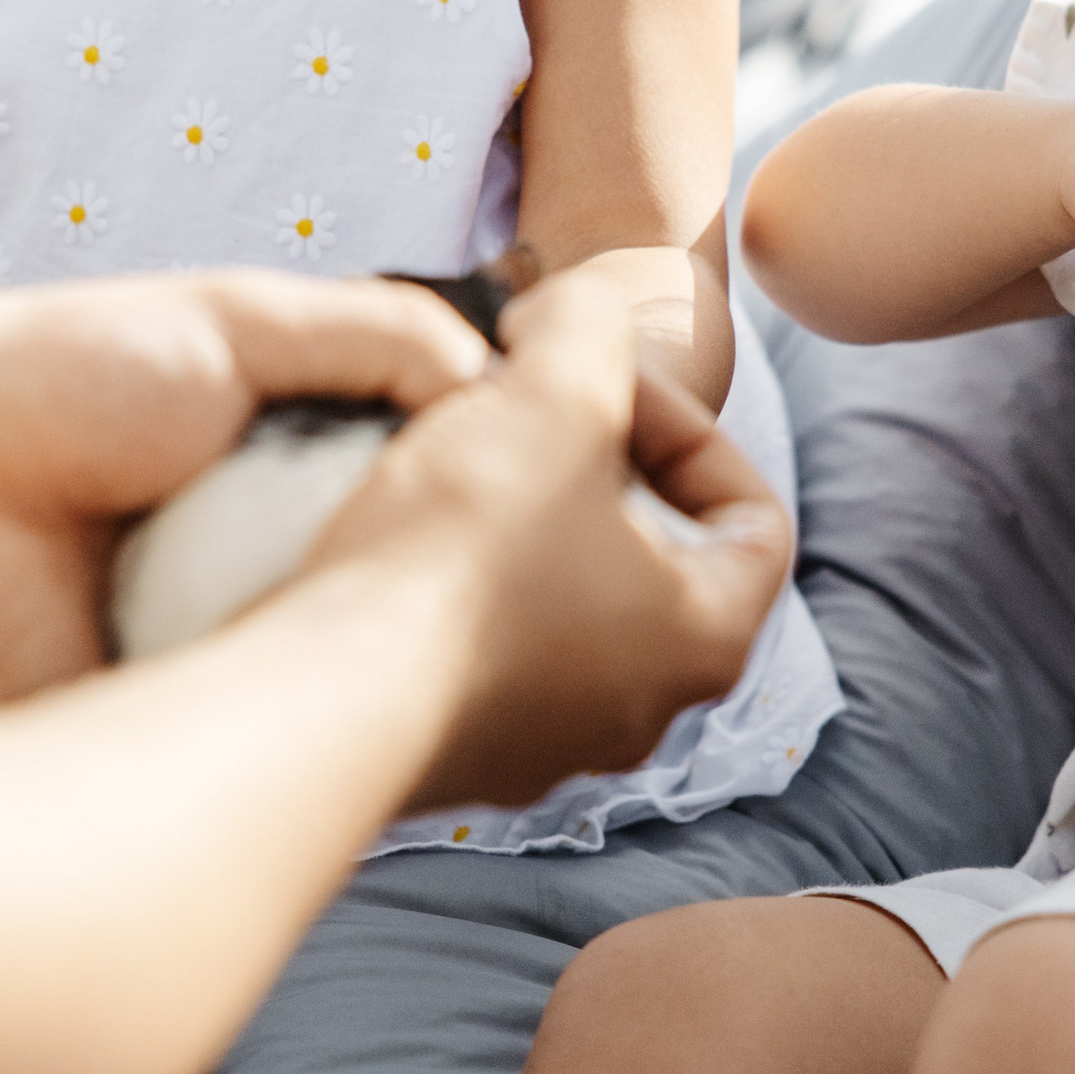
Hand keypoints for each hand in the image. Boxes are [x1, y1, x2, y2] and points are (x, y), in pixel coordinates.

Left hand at [0, 271, 487, 701]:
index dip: (481, 499)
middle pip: (396, 585)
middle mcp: (272, 552)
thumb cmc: (73, 372)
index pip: (424, 491)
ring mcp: (229, 637)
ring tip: (455, 658)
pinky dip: (297, 720)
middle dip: (443, 593)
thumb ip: (378, 335)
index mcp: (295, 458)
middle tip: (519, 599)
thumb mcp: (247, 317)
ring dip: (381, 661)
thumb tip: (499, 387)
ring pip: (342, 669)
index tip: (549, 506)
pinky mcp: (179, 714)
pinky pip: (262, 732)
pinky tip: (349, 702)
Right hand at [302, 273, 793, 810]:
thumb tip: (576, 313)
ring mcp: (546, 750)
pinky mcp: (456, 760)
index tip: (603, 388)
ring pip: (559, 605)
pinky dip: (455, 590)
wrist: (322, 693)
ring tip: (452, 464)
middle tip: (522, 412)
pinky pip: (477, 655)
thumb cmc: (466, 546)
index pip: (752, 518)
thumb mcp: (556, 390)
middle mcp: (642, 713)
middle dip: (591, 466)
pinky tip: (397, 541)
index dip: (689, 428)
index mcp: (705, 638)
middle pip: (650, 556)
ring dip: (519, 523)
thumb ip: (593, 322)